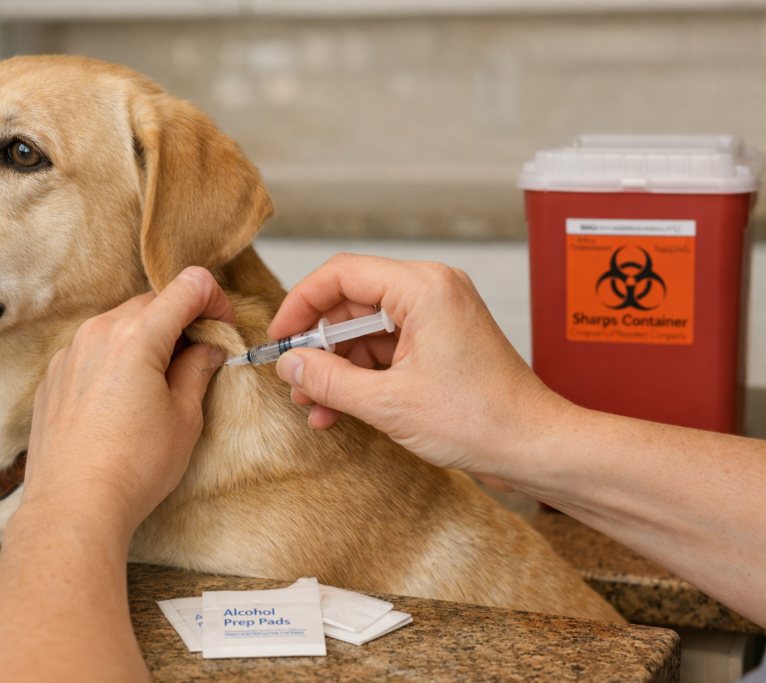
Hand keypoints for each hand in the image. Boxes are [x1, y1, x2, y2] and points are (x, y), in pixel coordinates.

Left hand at [21, 266, 231, 534]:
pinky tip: (126, 398)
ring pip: (119, 324)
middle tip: (200, 353)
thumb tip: (207, 348)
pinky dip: (116, 358)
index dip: (214, 300)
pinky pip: (92, 350)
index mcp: (136, 337)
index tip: (222, 325)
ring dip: (147, 338)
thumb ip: (197, 369)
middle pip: (151, 302)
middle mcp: (97, 334)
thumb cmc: (131, 468)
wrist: (73, 507)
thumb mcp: (184, 417)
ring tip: (162, 380)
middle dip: (181, 319)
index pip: (187, 287)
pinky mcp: (54, 377)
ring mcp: (69, 354)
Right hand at [268, 254, 566, 486]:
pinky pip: (386, 350)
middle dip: (318, 344)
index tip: (279, 338)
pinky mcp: (440, 344)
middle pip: (351, 302)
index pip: (342, 275)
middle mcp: (431, 292)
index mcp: (423, 288)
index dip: (301, 305)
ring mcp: (438, 318)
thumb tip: (290, 363)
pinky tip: (338, 410)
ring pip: (366, 330)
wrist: (536, 447)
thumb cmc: (482, 420)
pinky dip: (361, 377)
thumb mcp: (389, 404)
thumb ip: (329, 380)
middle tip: (293, 379)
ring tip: (313, 404)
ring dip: (337, 367)